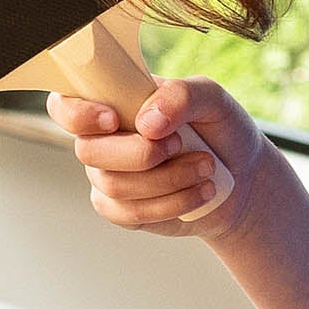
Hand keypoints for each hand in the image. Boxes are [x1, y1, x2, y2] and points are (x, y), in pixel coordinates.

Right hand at [48, 79, 264, 238]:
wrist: (243, 177)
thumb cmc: (220, 130)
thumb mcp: (212, 99)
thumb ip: (181, 95)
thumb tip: (146, 122)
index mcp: (114, 102)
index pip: (65, 105)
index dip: (77, 114)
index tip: (113, 119)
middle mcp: (104, 140)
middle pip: (88, 152)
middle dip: (140, 153)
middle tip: (179, 144)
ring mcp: (111, 177)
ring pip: (113, 186)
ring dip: (167, 179)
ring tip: (205, 167)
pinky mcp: (125, 210)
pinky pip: (129, 213)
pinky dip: (170, 204)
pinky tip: (199, 192)